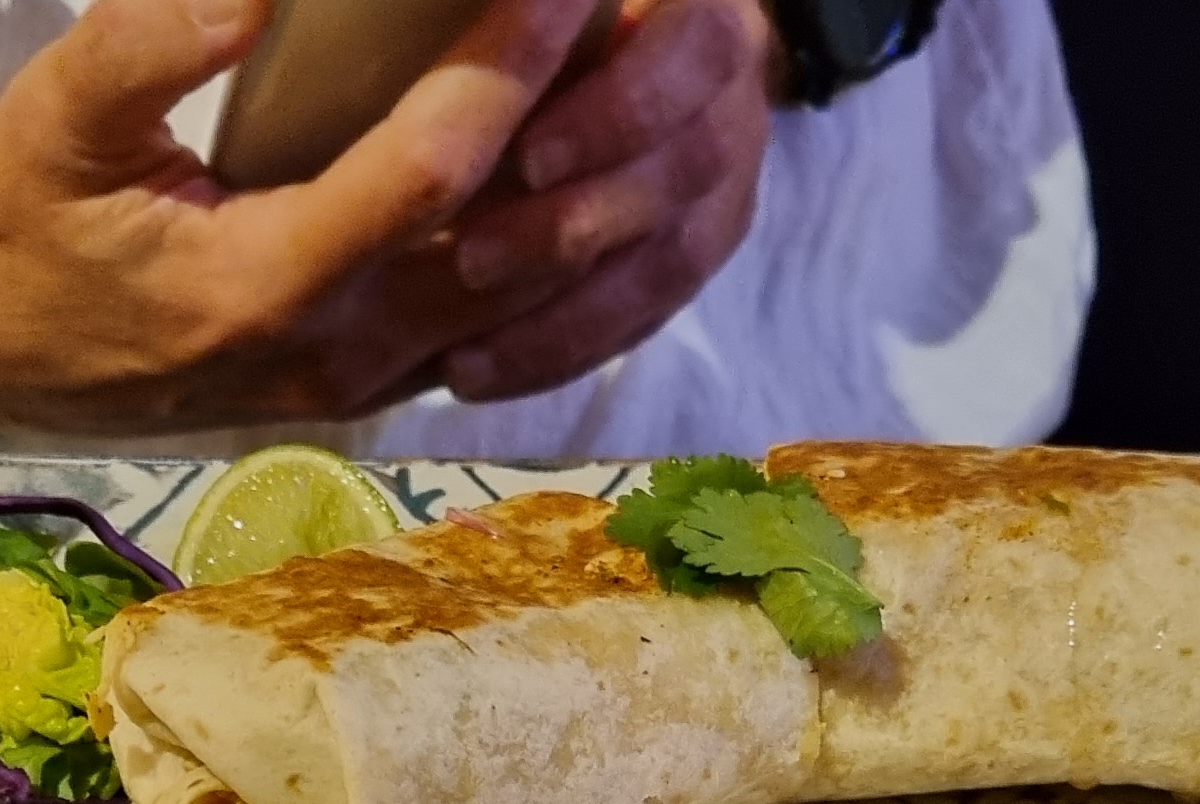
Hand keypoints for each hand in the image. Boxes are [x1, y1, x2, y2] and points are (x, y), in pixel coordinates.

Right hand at [0, 0, 595, 432]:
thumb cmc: (13, 228)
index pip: (432, 171)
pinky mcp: (373, 384)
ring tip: (635, 64)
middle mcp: (337, 352)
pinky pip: (505, 321)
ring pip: (531, 292)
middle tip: (635, 9)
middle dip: (590, 115)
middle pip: (517, 237)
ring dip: (595, 181)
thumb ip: (149, 45)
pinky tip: (586, 152)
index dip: (508, 63)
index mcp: (264, 287)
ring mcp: (364, 382)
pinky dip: (559, 239)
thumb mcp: (51, 119)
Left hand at [435, 0, 778, 400]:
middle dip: (578, 224)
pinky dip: (572, 347)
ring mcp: (729, 174)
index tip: (528, 156)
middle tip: (471, 262)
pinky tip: (490, 373)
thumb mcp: (545, 20)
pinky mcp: (703, 243)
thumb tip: (515, 28)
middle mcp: (734, 89)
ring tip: (465, 358)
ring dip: (569, 316)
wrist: (599, 66)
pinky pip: (652, 310)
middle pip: (691, 166)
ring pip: (676, 258)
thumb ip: (528, 28)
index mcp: (706, 10)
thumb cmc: (539, 22)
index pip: (700, 50)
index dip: (623, 111)